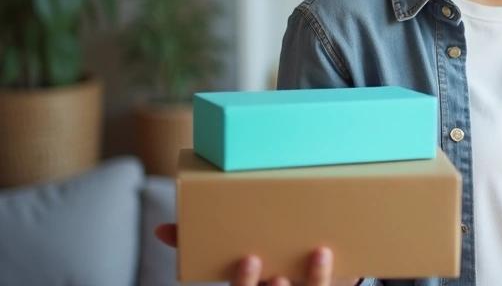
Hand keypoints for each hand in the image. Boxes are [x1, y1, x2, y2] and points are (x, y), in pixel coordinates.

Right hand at [154, 224, 358, 285]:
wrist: (304, 274)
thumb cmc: (261, 260)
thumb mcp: (232, 256)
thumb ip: (197, 244)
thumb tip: (162, 230)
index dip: (245, 282)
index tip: (249, 259)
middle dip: (262, 283)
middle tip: (269, 259)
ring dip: (314, 278)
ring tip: (318, 253)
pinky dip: (330, 275)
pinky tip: (330, 255)